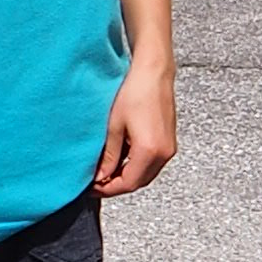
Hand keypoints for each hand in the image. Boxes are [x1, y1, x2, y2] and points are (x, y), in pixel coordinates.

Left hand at [94, 61, 176, 195]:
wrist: (154, 72)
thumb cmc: (135, 91)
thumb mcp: (114, 127)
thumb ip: (109, 156)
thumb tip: (101, 175)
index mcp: (149, 151)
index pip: (127, 184)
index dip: (108, 189)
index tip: (92, 188)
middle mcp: (164, 153)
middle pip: (138, 182)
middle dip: (116, 185)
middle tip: (96, 182)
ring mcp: (169, 148)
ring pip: (146, 174)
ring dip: (127, 176)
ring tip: (106, 170)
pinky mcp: (169, 141)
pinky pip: (152, 163)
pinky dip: (136, 166)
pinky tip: (122, 159)